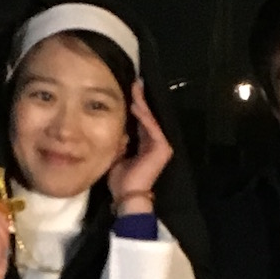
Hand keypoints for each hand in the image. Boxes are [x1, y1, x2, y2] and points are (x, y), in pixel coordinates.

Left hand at [107, 81, 173, 214]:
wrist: (127, 196)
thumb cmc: (120, 180)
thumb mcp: (117, 155)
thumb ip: (118, 141)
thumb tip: (116, 127)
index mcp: (145, 145)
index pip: (141, 121)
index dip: (135, 106)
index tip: (129, 90)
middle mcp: (155, 142)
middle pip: (148, 116)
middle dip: (141, 99)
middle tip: (135, 82)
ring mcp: (161, 145)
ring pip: (150, 119)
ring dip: (142, 103)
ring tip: (136, 88)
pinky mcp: (163, 148)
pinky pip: (152, 127)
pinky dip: (144, 116)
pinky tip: (136, 105)